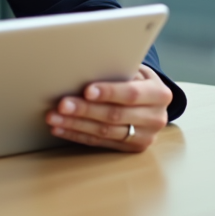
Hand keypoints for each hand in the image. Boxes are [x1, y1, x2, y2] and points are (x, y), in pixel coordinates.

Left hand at [45, 65, 171, 151]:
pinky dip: (77, 135)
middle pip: (115, 115)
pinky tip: (61, 128)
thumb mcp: (136, 71)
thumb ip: (119, 71)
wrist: (153, 101)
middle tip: (62, 104)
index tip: (87, 90)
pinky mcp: (131, 148)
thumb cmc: (138, 79)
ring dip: (76, 124)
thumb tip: (86, 67)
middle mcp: (155, 118)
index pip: (131, 94)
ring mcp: (144, 137)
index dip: (108, 92)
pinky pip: (100, 142)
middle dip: (85, 110)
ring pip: (104, 131)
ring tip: (55, 117)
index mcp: (159, 94)